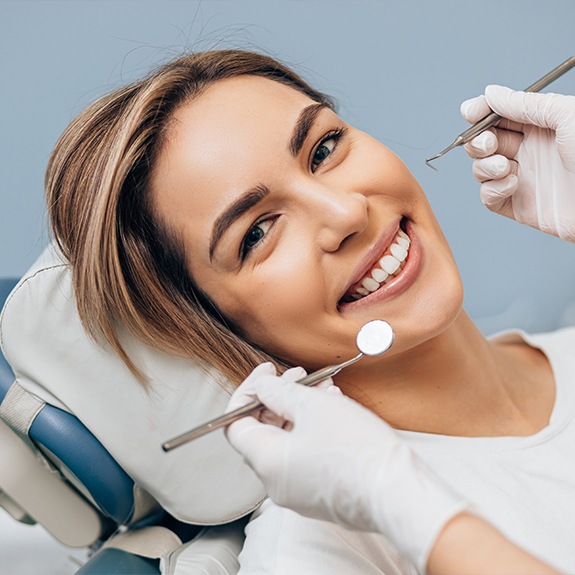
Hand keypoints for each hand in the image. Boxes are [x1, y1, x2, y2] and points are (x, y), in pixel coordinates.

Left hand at [225, 364, 467, 571]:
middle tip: (299, 375)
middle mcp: (276, 482)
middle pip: (263, 431)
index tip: (267, 372)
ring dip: (300, 409)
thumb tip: (261, 385)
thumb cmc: (357, 449)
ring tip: (324, 388)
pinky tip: (335, 408)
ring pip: (288, 440)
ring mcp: (298, 491)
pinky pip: (306, 455)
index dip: (248, 392)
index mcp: (266, 461)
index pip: (235, 424)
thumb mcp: (312, 406)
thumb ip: (278, 392)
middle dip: (279, 396)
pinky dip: (313, 429)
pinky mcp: (320, 494)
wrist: (399, 492)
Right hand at [461, 85, 574, 240]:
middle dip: (478, 141)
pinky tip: (512, 185)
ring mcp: (523, 178)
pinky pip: (488, 197)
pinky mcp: (519, 206)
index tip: (470, 112)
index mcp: (541, 126)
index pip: (500, 115)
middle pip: (484, 141)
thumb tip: (491, 93)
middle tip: (489, 144)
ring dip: (484, 166)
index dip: (480, 112)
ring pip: (481, 169)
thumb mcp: (566, 116)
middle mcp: (530, 150)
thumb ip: (526, 104)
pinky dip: (492, 190)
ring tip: (504, 167)